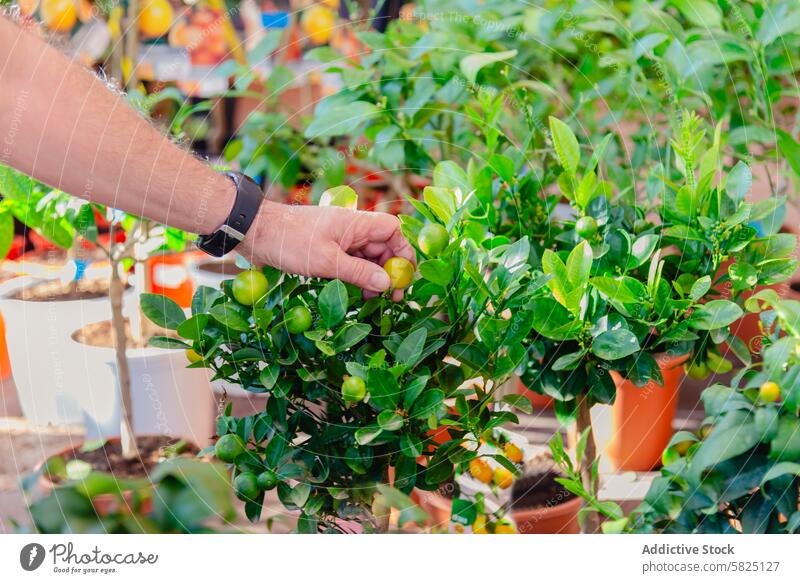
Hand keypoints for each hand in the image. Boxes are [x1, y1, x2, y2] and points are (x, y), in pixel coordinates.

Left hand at [239, 201, 415, 299]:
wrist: (254, 231)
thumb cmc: (290, 242)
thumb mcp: (327, 261)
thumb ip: (359, 273)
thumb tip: (386, 283)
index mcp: (355, 223)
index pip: (392, 230)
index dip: (403, 250)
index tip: (404, 275)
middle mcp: (350, 228)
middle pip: (381, 246)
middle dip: (387, 270)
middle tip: (389, 297)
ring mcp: (337, 238)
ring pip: (365, 256)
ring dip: (370, 276)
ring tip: (370, 299)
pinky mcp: (325, 248)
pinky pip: (349, 260)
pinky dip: (354, 275)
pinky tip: (352, 291)